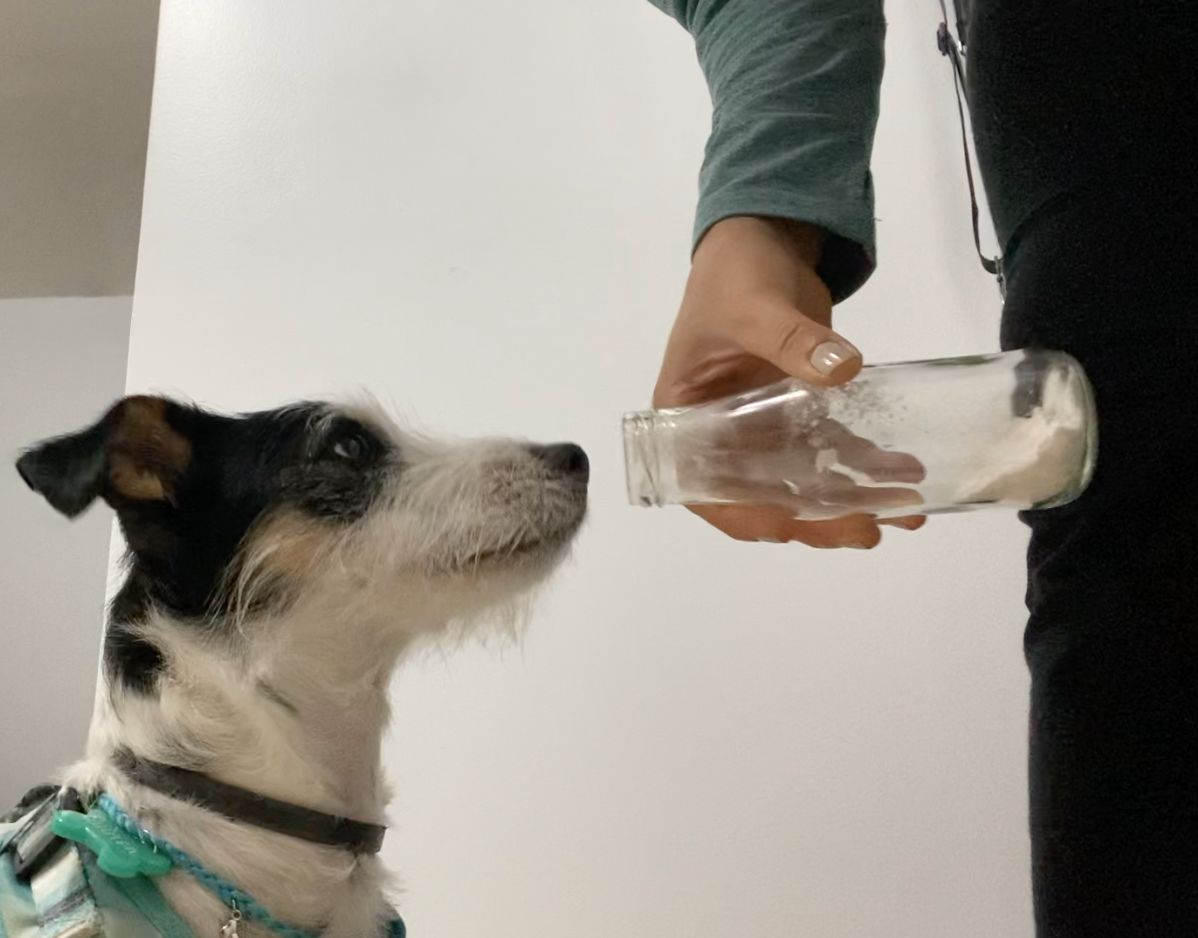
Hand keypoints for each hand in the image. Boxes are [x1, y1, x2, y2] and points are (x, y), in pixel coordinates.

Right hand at [652, 216, 924, 547]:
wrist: (764, 239)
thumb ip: (791, 339)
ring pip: (805, 483)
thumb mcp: (754, 306)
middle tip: (870, 528)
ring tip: (906, 510)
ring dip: (853, 501)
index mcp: (687, 421)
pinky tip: (905, 472)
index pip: (708, 489)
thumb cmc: (734, 274)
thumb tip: (843, 369)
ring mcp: (764, 428)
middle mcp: (723, 436)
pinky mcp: (800, 413)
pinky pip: (833, 451)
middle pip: (765, 496)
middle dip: (819, 519)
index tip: (792, 523)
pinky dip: (867, 465)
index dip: (747, 515)